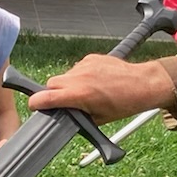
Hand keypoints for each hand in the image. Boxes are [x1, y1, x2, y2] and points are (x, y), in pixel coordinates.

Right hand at [28, 56, 176, 123]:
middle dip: (54, 93)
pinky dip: (80, 76)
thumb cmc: (124, 103)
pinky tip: (94, 82)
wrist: (143, 84)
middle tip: (65, 102)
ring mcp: (85, 65)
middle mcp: (79, 77)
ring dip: (68, 84)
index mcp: (79, 95)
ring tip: (85, 92)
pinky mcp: (91, 58)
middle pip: (51, 83)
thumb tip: (65, 116)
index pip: (46, 96)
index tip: (33, 105)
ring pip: (65, 76)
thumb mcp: (99, 118)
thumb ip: (77, 115)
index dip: (36, 102)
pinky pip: (77, 68)